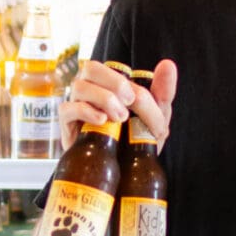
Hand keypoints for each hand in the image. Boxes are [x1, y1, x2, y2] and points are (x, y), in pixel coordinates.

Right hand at [61, 57, 176, 152]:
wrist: (122, 171)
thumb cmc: (136, 140)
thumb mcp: (156, 117)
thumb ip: (163, 92)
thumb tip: (168, 64)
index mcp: (109, 82)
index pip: (117, 72)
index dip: (136, 90)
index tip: (153, 117)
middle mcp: (90, 89)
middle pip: (92, 68)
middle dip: (114, 82)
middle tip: (130, 102)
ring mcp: (76, 105)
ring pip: (79, 86)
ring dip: (103, 98)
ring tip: (120, 118)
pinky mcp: (67, 124)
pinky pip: (68, 109)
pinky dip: (85, 111)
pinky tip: (101, 121)